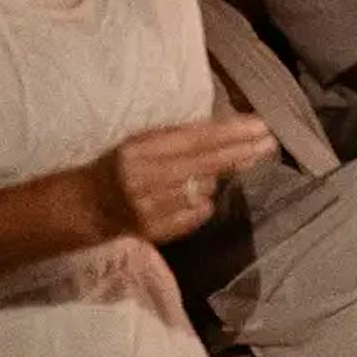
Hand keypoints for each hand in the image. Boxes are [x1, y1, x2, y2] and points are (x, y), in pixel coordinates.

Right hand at [98, 116, 276, 241]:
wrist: (86, 206)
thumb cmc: (120, 166)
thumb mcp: (141, 144)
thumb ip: (177, 139)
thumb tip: (228, 132)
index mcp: (138, 149)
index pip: (194, 139)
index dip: (230, 133)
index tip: (260, 126)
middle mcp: (143, 177)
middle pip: (204, 164)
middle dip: (241, 153)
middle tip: (269, 144)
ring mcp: (149, 207)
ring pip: (203, 190)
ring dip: (215, 180)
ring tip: (212, 174)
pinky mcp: (154, 230)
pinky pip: (197, 214)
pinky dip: (203, 205)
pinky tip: (197, 199)